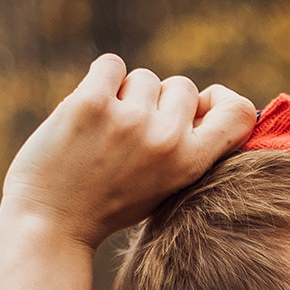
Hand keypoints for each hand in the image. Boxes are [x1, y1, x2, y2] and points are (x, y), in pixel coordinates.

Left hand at [0, 56, 256, 289]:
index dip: (220, 100)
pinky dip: (99, 81)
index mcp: (190, 164)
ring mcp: (129, 120)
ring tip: (104, 133)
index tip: (200, 106)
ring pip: (143, 76)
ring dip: (124, 94)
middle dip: (159, 101)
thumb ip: (187, 148)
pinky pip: (110, 65)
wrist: (50, 224)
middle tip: (131, 136)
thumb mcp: (164, 186)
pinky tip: (86, 114)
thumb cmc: (107, 205)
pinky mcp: (91, 103)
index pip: (239, 112)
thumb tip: (201, 99)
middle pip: (182, 86)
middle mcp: (166, 140)